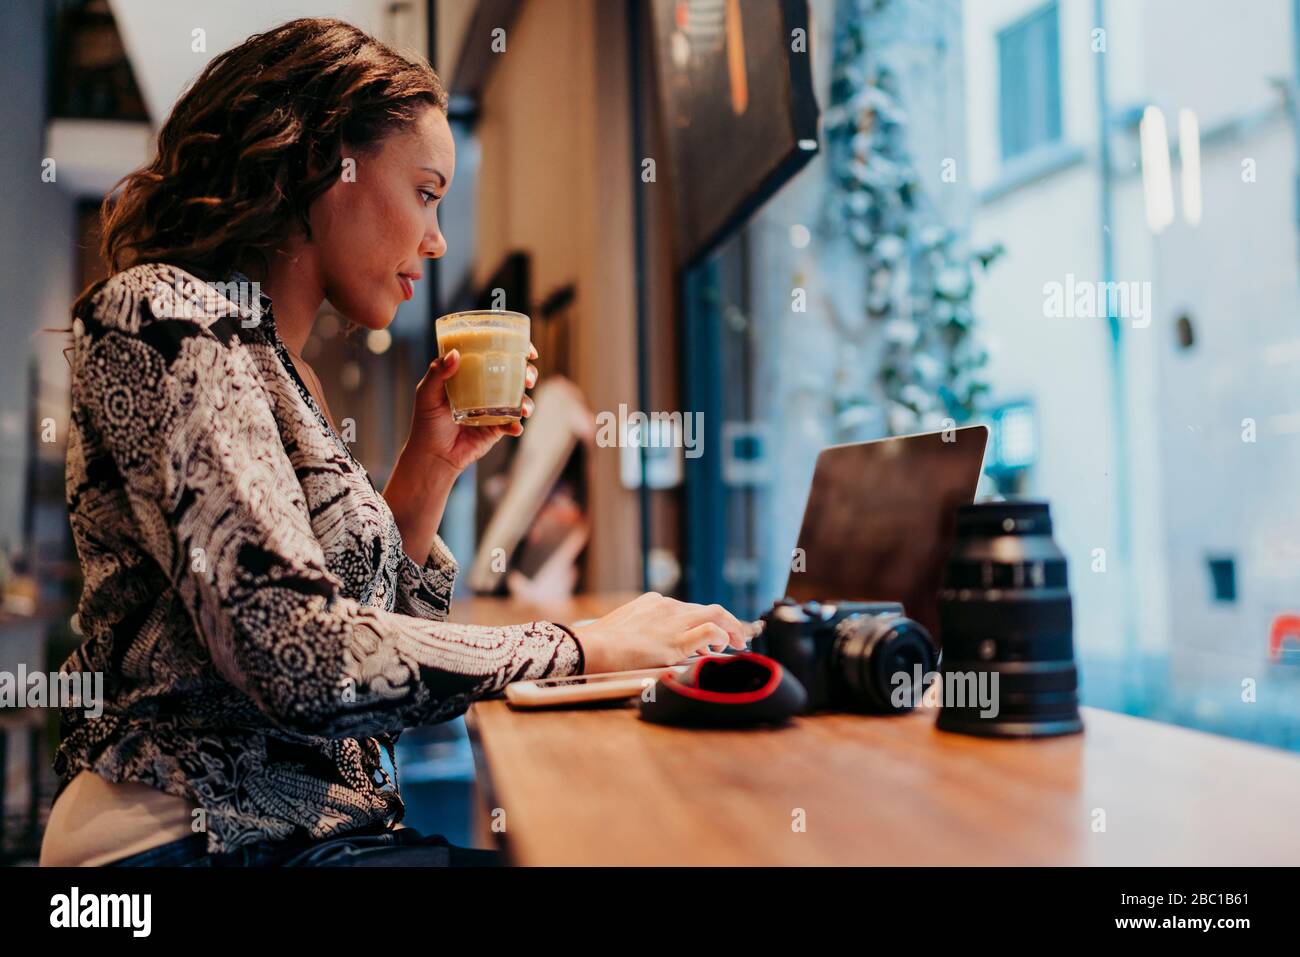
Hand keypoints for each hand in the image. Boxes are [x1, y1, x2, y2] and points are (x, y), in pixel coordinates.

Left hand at [406, 343, 539, 473]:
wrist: (433, 455)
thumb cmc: (426, 422)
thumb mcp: (427, 393)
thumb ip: (437, 373)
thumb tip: (455, 354)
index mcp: (471, 374)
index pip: (495, 355)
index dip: (515, 348)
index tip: (527, 350)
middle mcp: (486, 389)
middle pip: (515, 374)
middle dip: (528, 373)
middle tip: (528, 379)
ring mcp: (494, 409)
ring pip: (519, 399)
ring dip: (527, 401)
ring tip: (523, 408)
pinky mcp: (497, 428)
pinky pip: (513, 424)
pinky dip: (517, 425)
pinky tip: (515, 427)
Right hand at [570, 593, 752, 673]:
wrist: (592, 648)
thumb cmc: (600, 644)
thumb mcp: (622, 628)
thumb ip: (640, 632)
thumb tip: (647, 645)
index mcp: (654, 603)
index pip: (688, 609)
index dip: (704, 621)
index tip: (711, 634)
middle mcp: (667, 607)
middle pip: (706, 609)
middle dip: (726, 622)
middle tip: (736, 637)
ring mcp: (673, 622)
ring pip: (715, 614)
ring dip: (731, 628)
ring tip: (739, 642)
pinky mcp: (675, 641)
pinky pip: (709, 631)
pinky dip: (721, 636)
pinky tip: (723, 646)